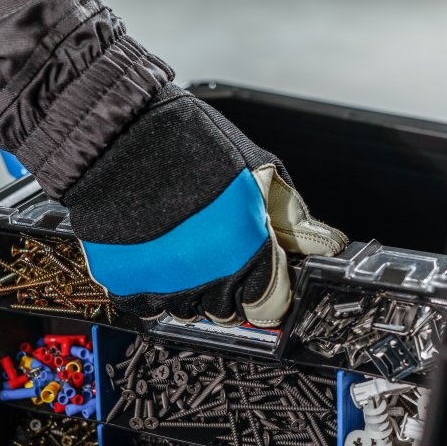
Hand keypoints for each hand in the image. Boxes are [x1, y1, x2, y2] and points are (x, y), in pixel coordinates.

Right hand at [62, 84, 347, 326]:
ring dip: (191, 287)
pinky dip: (153, 285)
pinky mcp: (126, 283)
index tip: (264, 280)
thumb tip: (326, 243)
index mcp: (248, 253)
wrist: (119, 135)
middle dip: (230, 287)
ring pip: (189, 309)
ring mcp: (165, 286)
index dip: (270, 292)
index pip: (271, 306)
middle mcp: (209, 278)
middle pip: (229, 310)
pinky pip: (148, 303)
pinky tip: (156, 252)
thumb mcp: (260, 172)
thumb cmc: (189, 144)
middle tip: (218, 250)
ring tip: (183, 243)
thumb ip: (293, 219)